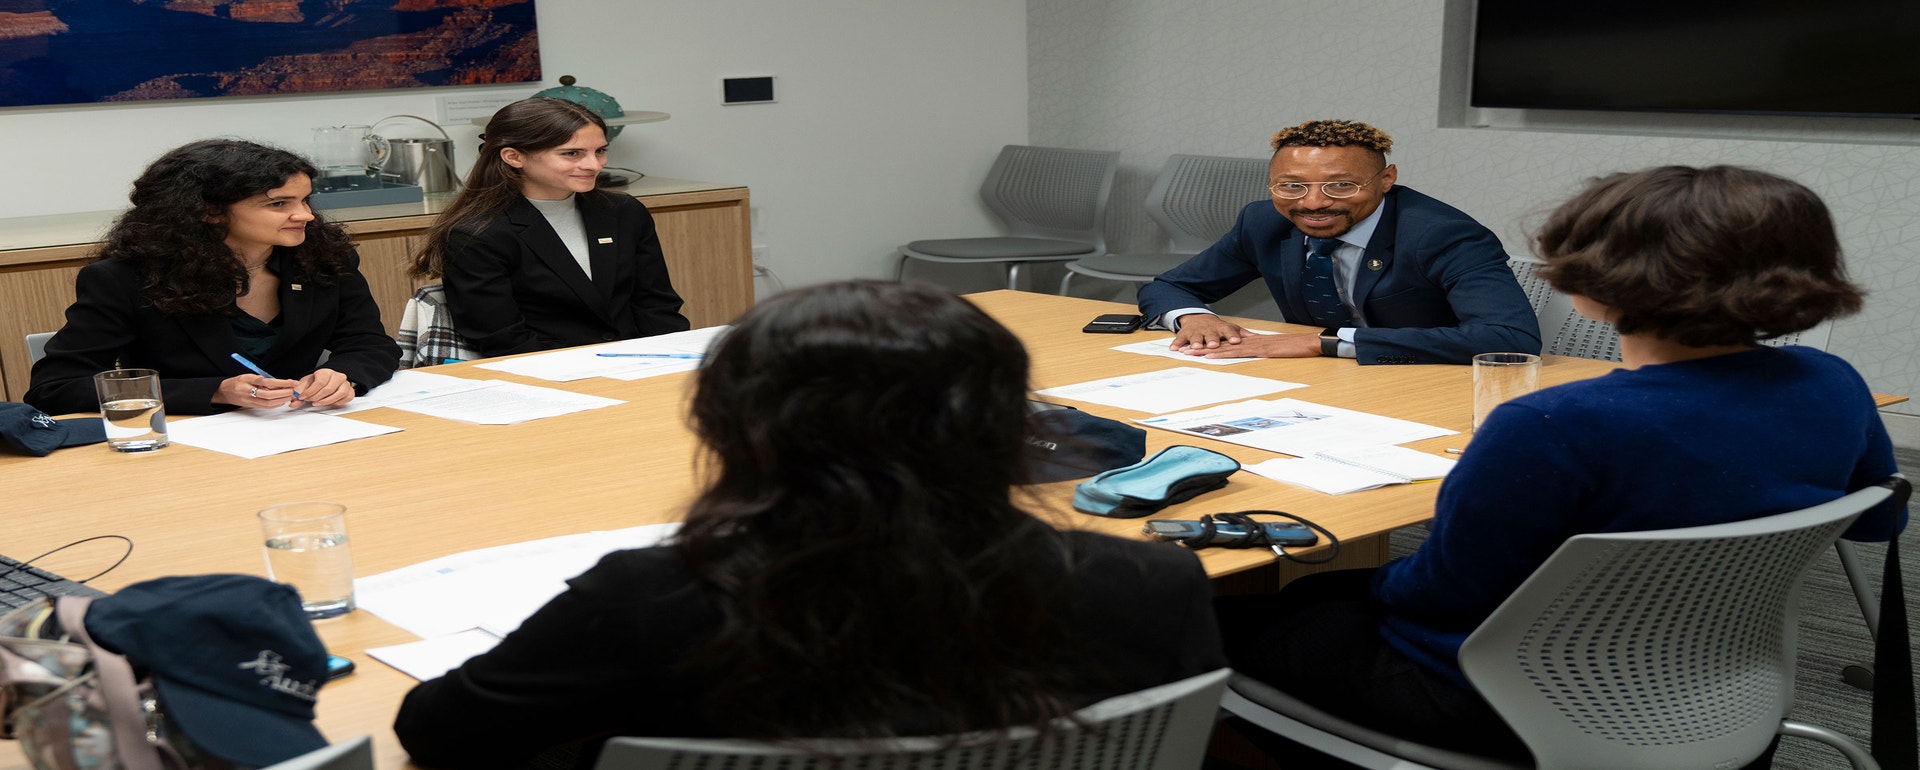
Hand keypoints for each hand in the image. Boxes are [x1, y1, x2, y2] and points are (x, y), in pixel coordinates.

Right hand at [214, 374, 300, 407]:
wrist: (223, 392)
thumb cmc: (236, 382)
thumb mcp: (247, 376)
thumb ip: (262, 379)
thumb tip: (279, 382)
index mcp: (247, 382)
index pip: (267, 383)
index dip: (282, 383)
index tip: (293, 382)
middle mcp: (248, 392)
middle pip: (269, 395)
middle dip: (284, 393)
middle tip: (294, 390)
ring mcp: (250, 401)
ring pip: (269, 403)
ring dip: (282, 399)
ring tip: (291, 395)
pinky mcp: (252, 406)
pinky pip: (266, 407)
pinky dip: (276, 404)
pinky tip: (283, 400)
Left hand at [292, 368, 354, 407]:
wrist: (328, 380)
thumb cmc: (317, 381)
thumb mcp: (306, 383)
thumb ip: (299, 390)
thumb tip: (294, 399)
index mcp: (326, 372)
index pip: (319, 382)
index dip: (310, 391)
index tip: (302, 397)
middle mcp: (338, 376)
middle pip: (329, 389)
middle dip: (317, 397)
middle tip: (309, 401)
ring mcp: (345, 383)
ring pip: (339, 394)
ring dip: (327, 401)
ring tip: (317, 403)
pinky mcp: (350, 391)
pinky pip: (347, 398)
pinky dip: (337, 402)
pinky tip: (329, 402)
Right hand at [1169, 314, 1246, 351]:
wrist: (1197, 318)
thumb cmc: (1217, 327)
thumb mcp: (1230, 328)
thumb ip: (1243, 334)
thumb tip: (1259, 338)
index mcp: (1221, 328)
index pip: (1228, 331)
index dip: (1232, 336)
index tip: (1236, 341)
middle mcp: (1209, 329)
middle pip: (1211, 335)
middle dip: (1212, 339)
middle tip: (1214, 344)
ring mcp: (1196, 332)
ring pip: (1196, 337)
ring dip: (1196, 342)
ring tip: (1196, 347)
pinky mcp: (1185, 334)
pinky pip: (1180, 339)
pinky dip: (1177, 344)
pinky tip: (1175, 348)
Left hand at [1198, 332, 1324, 358]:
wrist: (1311, 342)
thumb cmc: (1297, 347)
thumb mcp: (1277, 349)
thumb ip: (1265, 350)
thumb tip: (1254, 353)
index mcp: (1254, 340)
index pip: (1228, 342)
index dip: (1212, 343)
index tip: (1197, 346)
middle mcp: (1251, 340)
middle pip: (1222, 343)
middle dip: (1202, 345)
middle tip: (1185, 348)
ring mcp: (1254, 344)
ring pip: (1225, 347)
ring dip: (1206, 349)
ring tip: (1190, 352)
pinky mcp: (1259, 350)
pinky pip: (1237, 352)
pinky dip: (1222, 354)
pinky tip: (1210, 356)